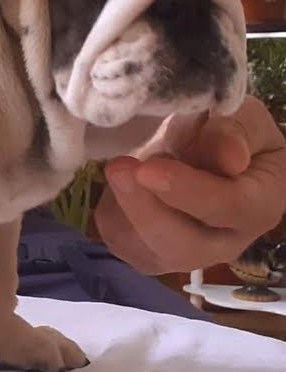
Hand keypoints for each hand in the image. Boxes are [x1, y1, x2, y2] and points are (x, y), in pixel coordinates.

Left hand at [95, 96, 285, 274]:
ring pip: (145, 250)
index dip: (187, 191)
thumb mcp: (241, 116)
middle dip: (143, 208)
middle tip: (117, 167)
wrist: (205, 151)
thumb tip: (230, 157)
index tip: (148, 168)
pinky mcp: (150, 256)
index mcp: (261, 204)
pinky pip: (120, 243)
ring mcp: (186, 256)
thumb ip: (235, 130)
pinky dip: (110, 211)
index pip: (229, 208)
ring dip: (121, 207)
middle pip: (183, 246)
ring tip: (125, 165)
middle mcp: (227, 242)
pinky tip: (122, 184)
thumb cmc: (228, 132)